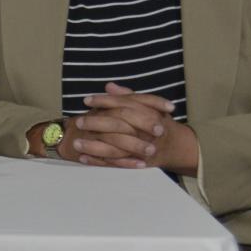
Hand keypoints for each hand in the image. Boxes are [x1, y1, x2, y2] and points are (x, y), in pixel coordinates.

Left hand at [71, 83, 199, 173]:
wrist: (175, 146)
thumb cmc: (157, 121)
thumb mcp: (148, 106)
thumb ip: (128, 96)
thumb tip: (109, 86)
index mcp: (149, 113)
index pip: (124, 105)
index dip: (104, 101)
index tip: (86, 100)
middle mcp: (146, 131)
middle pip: (119, 125)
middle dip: (97, 123)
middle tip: (79, 122)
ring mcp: (142, 149)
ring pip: (115, 148)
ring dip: (94, 146)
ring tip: (75, 143)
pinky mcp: (138, 163)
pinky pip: (116, 164)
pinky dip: (99, 161)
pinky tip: (84, 158)